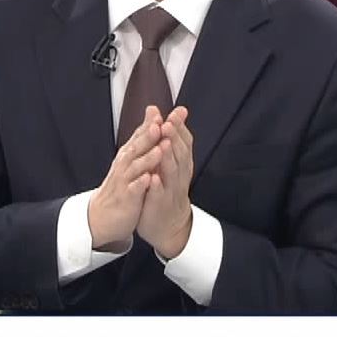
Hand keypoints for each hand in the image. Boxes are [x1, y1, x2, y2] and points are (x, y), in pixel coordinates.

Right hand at [88, 106, 165, 251]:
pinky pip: (133, 190)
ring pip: (135, 168)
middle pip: (136, 148)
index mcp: (128, 156)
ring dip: (147, 158)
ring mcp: (124, 181)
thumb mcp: (132, 159)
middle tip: (158, 124)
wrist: (102, 214)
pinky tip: (148, 178)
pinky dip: (140, 184)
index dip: (148, 125)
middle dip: (147, 137)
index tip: (158, 112)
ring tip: (159, 150)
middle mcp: (124, 165)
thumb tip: (153, 115)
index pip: (138, 137)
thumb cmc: (121, 185)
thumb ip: (143, 138)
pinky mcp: (126, 198)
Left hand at [138, 106, 195, 258]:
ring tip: (163, 144)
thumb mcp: (168, 163)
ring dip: (168, 158)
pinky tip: (153, 177)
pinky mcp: (160, 204)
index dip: (180, 127)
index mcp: (180, 164)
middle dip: (174, 138)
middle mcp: (179, 175)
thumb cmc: (166, 188)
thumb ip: (166, 140)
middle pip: (180, 154)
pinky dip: (157, 186)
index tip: (177, 112)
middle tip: (169, 123)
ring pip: (172, 173)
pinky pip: (159, 194)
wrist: (168, 224)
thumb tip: (163, 115)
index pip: (183, 142)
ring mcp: (171, 190)